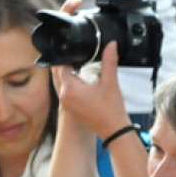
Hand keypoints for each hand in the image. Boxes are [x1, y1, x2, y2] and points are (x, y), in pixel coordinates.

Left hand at [50, 0, 129, 141]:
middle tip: (80, 56)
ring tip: (82, 65)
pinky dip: (73, 83)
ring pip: (63, 81)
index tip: (76, 48)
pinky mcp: (71, 108)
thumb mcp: (111, 83)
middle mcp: (64, 96)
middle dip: (69, 62)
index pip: (61, 64)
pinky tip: (84, 80)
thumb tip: (111, 44)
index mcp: (70, 88)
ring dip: (71, 73)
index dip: (68, 55)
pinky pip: (67, 90)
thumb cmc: (112, 111)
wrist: (114, 131)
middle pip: (60, 72)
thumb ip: (109, 61)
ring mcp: (66, 103)